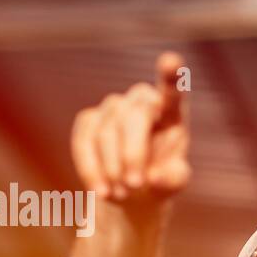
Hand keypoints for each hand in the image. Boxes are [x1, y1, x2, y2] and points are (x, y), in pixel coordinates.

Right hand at [70, 51, 190, 215]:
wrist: (132, 189)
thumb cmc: (160, 179)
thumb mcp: (173, 183)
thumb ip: (172, 179)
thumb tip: (154, 179)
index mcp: (172, 111)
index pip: (172, 92)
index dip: (171, 77)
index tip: (172, 60)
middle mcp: (142, 101)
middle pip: (133, 118)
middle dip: (132, 155)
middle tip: (134, 186)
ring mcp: (113, 108)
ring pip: (106, 133)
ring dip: (111, 168)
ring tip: (120, 195)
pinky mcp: (88, 121)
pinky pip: (84, 142)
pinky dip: (91, 169)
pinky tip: (100, 191)